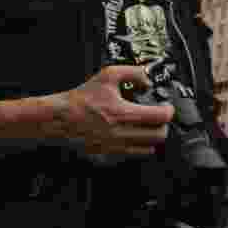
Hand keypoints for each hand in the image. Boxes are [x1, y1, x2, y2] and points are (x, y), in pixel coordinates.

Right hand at [48, 66, 172, 157]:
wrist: (58, 118)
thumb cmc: (80, 99)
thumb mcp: (108, 76)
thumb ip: (133, 73)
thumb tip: (147, 79)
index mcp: (123, 113)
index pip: (160, 117)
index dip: (168, 110)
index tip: (167, 107)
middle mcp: (121, 132)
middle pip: (159, 135)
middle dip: (164, 125)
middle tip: (161, 117)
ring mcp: (116, 146)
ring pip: (149, 148)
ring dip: (154, 137)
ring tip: (150, 126)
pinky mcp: (109, 154)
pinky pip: (134, 154)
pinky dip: (142, 146)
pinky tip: (137, 136)